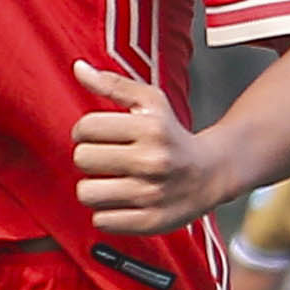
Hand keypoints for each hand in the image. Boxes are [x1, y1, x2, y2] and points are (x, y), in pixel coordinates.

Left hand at [71, 61, 227, 234]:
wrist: (212, 173)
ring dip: (94, 188)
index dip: (84, 131)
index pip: (86, 127)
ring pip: (87, 193)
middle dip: (89, 158)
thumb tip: (77, 67)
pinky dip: (106, 212)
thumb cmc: (171, 134)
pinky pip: (101, 220)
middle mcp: (152, 161)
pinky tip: (122, 201)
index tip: (97, 135)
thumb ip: (112, 84)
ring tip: (111, 181)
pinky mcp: (150, 221)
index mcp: (150, 128)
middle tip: (106, 158)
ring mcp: (151, 194)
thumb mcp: (150, 102)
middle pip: (82, 159)